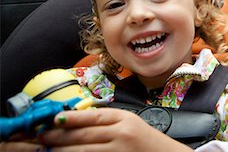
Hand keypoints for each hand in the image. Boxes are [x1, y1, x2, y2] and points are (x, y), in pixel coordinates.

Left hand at [39, 108, 193, 151]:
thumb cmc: (147, 140)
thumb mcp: (130, 122)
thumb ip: (108, 120)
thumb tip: (77, 119)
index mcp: (124, 118)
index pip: (92, 116)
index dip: (70, 118)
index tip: (53, 118)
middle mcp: (122, 133)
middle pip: (84, 134)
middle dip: (59, 135)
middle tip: (41, 135)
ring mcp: (119, 150)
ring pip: (84, 150)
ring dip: (62, 149)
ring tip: (46, 148)